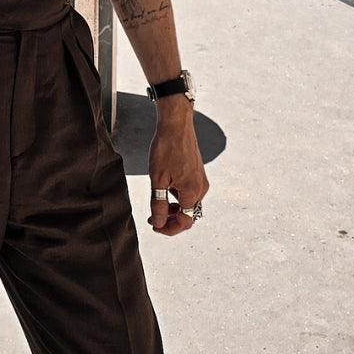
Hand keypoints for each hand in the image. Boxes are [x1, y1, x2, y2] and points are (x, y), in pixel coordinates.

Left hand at [147, 108, 208, 237]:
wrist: (176, 125)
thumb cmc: (166, 147)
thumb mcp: (157, 179)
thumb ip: (158, 204)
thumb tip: (158, 223)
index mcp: (192, 191)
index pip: (185, 222)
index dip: (168, 229)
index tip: (154, 226)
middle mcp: (201, 188)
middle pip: (188, 215)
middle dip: (170, 219)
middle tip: (153, 217)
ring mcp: (201, 180)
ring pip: (188, 204)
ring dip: (173, 208)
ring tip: (157, 202)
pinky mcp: (198, 174)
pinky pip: (189, 193)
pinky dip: (177, 197)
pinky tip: (165, 188)